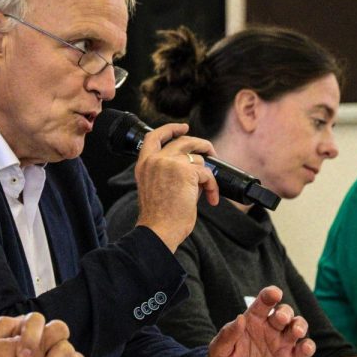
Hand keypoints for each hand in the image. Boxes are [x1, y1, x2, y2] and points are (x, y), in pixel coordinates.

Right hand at [134, 123, 218, 250]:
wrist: (158, 229)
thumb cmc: (158, 216)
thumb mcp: (154, 186)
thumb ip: (167, 172)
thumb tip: (193, 165)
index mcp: (144, 164)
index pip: (154, 136)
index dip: (170, 129)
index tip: (182, 127)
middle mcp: (155, 159)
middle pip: (182, 140)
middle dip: (201, 144)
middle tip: (211, 152)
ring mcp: (170, 163)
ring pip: (198, 157)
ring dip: (207, 174)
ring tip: (208, 190)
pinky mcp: (186, 171)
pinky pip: (207, 173)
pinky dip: (212, 186)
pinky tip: (211, 198)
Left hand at [207, 286, 314, 356]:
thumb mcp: (219, 351)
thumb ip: (227, 335)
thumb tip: (240, 318)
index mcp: (252, 322)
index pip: (263, 303)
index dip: (270, 294)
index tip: (275, 293)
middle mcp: (269, 330)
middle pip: (284, 312)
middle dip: (285, 311)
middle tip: (280, 318)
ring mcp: (282, 345)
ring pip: (298, 327)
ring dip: (300, 325)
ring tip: (296, 331)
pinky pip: (305, 350)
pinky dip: (308, 346)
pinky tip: (304, 347)